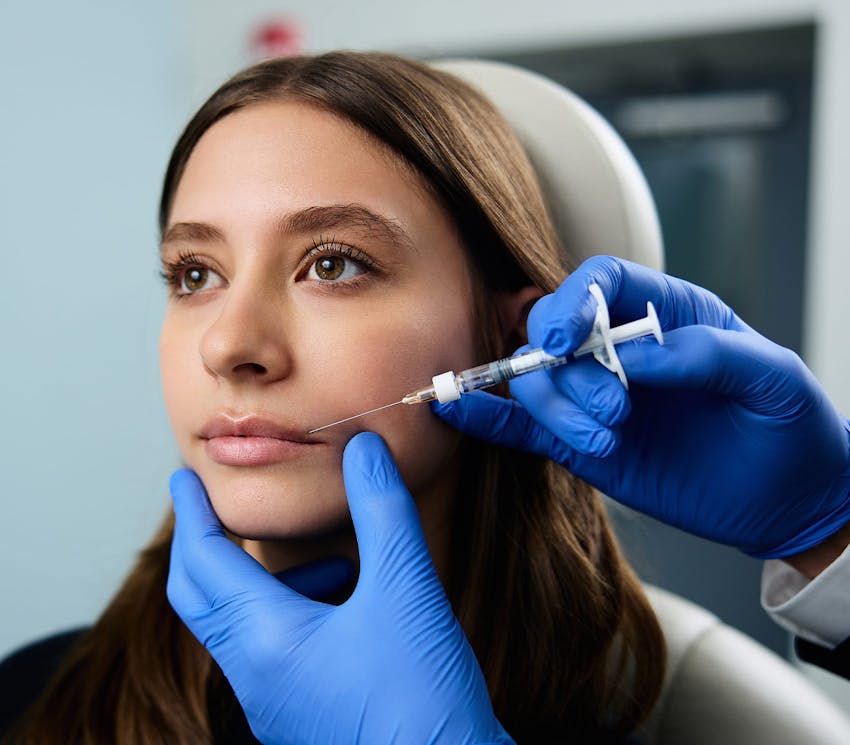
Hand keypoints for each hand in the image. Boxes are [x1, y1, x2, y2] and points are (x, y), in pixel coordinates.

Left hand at [167, 432, 512, 744]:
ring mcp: (277, 707)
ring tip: (332, 562)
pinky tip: (352, 608)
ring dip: (266, 582)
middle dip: (206, 547)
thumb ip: (383, 509)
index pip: (205, 563)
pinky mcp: (304, 719)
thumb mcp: (406, 590)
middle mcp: (257, 680)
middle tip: (215, 509)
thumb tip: (364, 449)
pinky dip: (295, 614)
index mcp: (265, 643)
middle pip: (202, 601)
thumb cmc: (422, 703)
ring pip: (242, 628)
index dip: (193, 513)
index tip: (184, 478)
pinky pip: (274, 654)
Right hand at [435, 255, 849, 558]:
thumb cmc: (790, 427)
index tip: (563, 341)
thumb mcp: (773, 379)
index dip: (572, 301)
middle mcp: (620, 350)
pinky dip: (489, 419)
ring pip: (538, 384)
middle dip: (569, 372)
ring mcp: (596, 398)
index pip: (601, 282)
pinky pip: (524, 428)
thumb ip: (708, 354)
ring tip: (608, 443)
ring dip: (557, 411)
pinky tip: (458, 410)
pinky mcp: (582, 445)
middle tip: (617, 412)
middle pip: (553, 333)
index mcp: (665, 313)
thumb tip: (637, 359)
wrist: (786, 499)